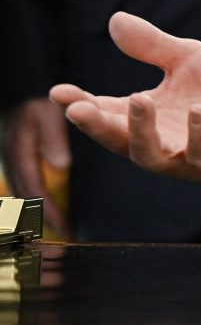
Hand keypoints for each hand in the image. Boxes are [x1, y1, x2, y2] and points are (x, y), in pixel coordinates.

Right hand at [2, 98, 70, 233]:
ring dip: (35, 211)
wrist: (18, 84)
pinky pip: (24, 180)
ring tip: (55, 229)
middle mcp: (12, 158)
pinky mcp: (16, 153)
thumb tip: (61, 165)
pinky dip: (34, 196)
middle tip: (61, 240)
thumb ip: (52, 137)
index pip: (33, 190)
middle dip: (40, 219)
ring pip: (22, 191)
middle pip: (25, 197)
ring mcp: (12, 156)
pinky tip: (44, 203)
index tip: (65, 229)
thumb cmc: (33, 97)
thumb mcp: (43, 113)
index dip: (48, 211)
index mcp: (18, 152)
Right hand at [50, 12, 200, 181]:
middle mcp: (160, 141)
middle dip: (97, 125)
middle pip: (118, 139)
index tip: (58, 92)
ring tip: (138, 101)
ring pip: (152, 156)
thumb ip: (153, 45)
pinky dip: (199, 135)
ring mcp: (187, 156)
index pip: (105, 112)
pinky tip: (198, 111)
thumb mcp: (189, 60)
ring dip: (141, 132)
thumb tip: (116, 19)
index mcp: (147, 116)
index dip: (80, 104)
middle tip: (77, 109)